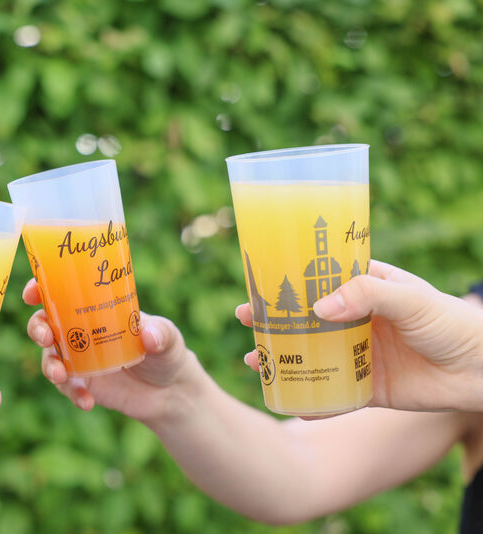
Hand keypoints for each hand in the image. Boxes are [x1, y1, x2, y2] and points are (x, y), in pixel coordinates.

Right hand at [22, 278, 203, 424]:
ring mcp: (79, 358)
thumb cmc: (166, 351)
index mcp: (95, 308)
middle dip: (37, 328)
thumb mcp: (168, 337)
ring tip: (61, 376)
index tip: (32, 293)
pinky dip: (72, 394)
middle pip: (45, 323)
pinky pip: (67, 388)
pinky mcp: (82, 384)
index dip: (40, 289)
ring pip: (49, 357)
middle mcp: (81, 331)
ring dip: (49, 365)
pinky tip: (87, 402)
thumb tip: (148, 334)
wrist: (171, 392)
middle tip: (45, 337)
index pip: (61, 293)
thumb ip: (161, 333)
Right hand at [237, 260, 482, 411]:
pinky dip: (309, 398)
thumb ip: (367, 296)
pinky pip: (332, 393)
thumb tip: (318, 309)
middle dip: (273, 320)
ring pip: (311, 356)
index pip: (319, 281)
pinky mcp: (368, 387)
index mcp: (366, 290)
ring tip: (254, 361)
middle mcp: (357, 321)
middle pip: (305, 319)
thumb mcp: (410, 298)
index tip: (259, 282)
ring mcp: (360, 355)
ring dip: (282, 358)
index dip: (288, 282)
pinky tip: (287, 400)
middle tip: (244, 319)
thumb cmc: (451, 323)